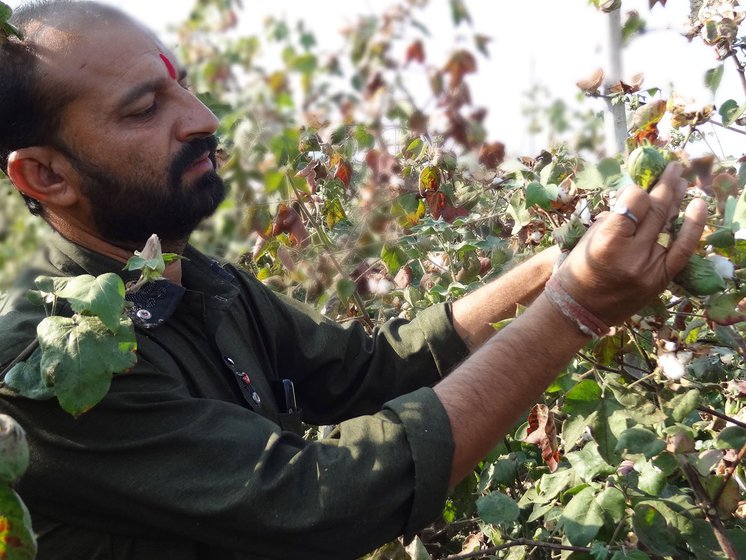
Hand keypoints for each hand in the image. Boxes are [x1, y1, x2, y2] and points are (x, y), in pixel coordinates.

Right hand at [554, 162, 706, 326]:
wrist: (579, 310)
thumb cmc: (577, 271)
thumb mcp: (588, 238)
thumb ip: (614, 218)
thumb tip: (638, 197)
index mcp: (607, 241)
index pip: (634, 201)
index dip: (636, 190)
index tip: (635, 188)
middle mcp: (632, 254)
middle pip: (655, 208)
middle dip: (665, 184)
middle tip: (672, 167)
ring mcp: (650, 268)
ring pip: (670, 223)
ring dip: (677, 199)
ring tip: (682, 181)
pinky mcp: (661, 279)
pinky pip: (683, 249)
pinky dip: (693, 226)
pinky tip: (699, 205)